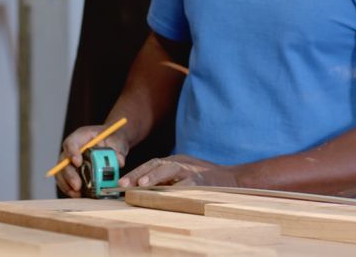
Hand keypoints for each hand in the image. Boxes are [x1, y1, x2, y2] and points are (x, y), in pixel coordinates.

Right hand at [55, 124, 129, 197]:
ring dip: (67, 185)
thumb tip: (119, 162)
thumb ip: (117, 150)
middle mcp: (73, 148)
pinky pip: (65, 181)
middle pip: (63, 161)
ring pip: (61, 173)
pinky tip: (78, 195)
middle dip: (69, 175)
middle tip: (77, 185)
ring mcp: (70, 160)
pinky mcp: (73, 171)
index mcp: (82, 136)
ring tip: (77, 194)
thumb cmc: (112, 139)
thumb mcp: (117, 141)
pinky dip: (70, 189)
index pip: (71, 142)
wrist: (112, 142)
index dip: (72, 152)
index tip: (78, 162)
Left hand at [118, 154, 237, 187]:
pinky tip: (166, 194)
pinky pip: (187, 183)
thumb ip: (166, 179)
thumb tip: (143, 188)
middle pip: (156, 163)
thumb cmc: (205, 180)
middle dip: (138, 173)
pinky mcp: (202, 180)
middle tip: (124, 184)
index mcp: (175, 161)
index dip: (136, 172)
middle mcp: (181, 163)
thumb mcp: (183, 176)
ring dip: (154, 176)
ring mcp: (192, 170)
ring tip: (141, 185)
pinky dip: (176, 187)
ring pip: (170, 168)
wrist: (233, 178)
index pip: (151, 163)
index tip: (121, 183)